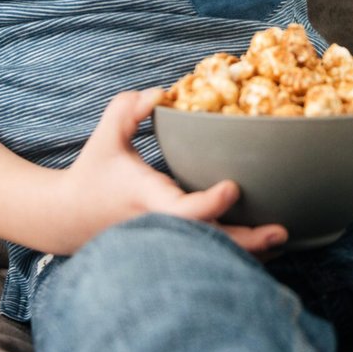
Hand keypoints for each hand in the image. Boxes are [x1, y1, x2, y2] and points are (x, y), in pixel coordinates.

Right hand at [57, 89, 288, 257]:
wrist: (69, 218)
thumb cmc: (93, 172)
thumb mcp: (105, 136)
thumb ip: (128, 109)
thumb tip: (161, 92)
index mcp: (147, 198)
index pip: (181, 209)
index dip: (208, 203)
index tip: (232, 187)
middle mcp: (161, 226)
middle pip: (207, 242)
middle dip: (245, 241)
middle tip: (280, 231)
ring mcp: (166, 244)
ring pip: (211, 257)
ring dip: (248, 253)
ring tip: (283, 240)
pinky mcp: (172, 251)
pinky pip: (207, 258)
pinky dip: (237, 256)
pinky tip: (265, 249)